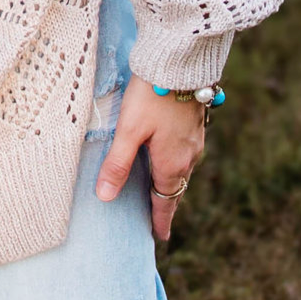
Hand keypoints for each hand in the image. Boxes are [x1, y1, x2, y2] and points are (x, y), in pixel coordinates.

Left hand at [95, 75, 206, 241]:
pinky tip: (166, 156)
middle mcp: (189, 155)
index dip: (161, 220)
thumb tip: (105, 197)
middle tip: (156, 219)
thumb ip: (117, 164)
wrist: (181, 62)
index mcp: (173, 163)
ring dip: (171, 183)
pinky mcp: (195, 123)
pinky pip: (186, 153)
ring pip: (182, 169)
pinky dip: (175, 164)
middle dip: (165, 203)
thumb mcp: (129, 131)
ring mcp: (195, 139)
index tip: (160, 236)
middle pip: (175, 187)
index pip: (166, 201)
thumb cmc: (153, 95)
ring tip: (159, 191)